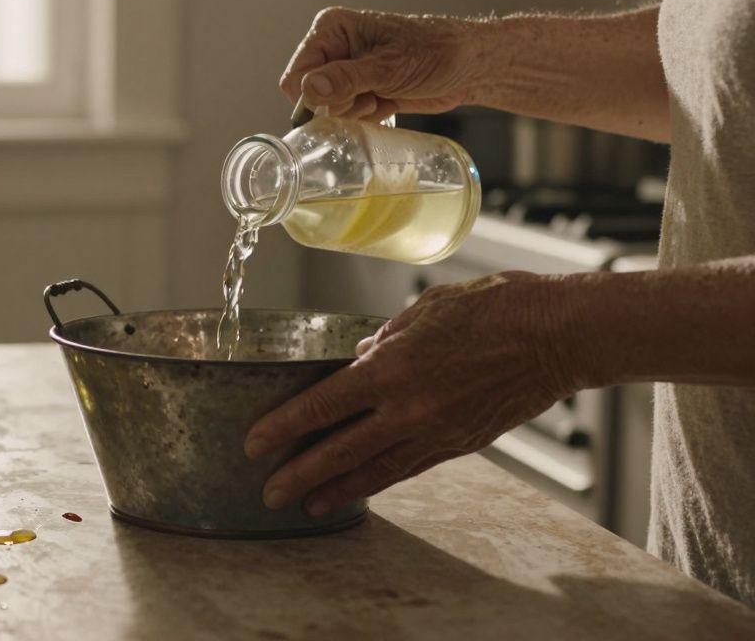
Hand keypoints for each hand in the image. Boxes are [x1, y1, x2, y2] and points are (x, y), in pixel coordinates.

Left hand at [243, 272, 581, 514]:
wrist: (558, 335)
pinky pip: (409, 468)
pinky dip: (380, 480)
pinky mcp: (461, 444)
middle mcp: (409, 408)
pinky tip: (361, 488)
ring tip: (307, 503)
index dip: (283, 429)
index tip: (254, 444)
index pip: (321, 407)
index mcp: (391, 369)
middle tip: (268, 493)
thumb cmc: (494, 308)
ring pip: (374, 470)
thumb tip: (359, 356)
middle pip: (339, 451)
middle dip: (299, 475)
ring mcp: (436, 431)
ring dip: (336, 489)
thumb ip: (384, 338)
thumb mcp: (424, 310)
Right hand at [280, 7, 487, 120]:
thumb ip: (346, 78)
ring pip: (328, 109)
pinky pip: (346, 116)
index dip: (315, 96)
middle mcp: (334, 48)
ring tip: (383, 95)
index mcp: (332, 29)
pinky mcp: (360, 89)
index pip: (297, 74)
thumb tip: (310, 89)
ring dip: (356, 112)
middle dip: (339, 104)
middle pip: (310, 95)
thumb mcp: (388, 67)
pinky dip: (367, 116)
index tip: (346, 99)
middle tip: (371, 95)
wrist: (470, 65)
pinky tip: (388, 101)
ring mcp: (346, 70)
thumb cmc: (435, 52)